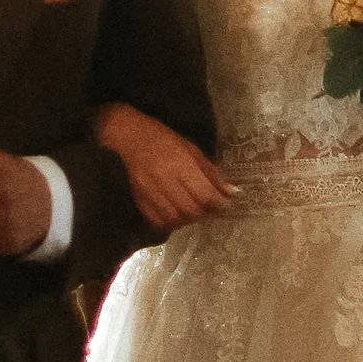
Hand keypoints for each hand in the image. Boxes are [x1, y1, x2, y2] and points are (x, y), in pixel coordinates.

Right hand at [94, 100, 236, 230]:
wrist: (130, 138)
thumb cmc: (165, 140)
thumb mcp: (192, 150)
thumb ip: (211, 173)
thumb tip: (232, 192)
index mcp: (181, 163)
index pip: (205, 193)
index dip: (219, 204)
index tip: (226, 205)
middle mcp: (166, 179)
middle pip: (191, 209)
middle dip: (206, 214)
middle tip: (212, 211)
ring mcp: (150, 191)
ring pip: (175, 218)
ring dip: (189, 220)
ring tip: (195, 214)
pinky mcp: (139, 199)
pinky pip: (157, 220)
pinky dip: (170, 223)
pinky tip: (177, 216)